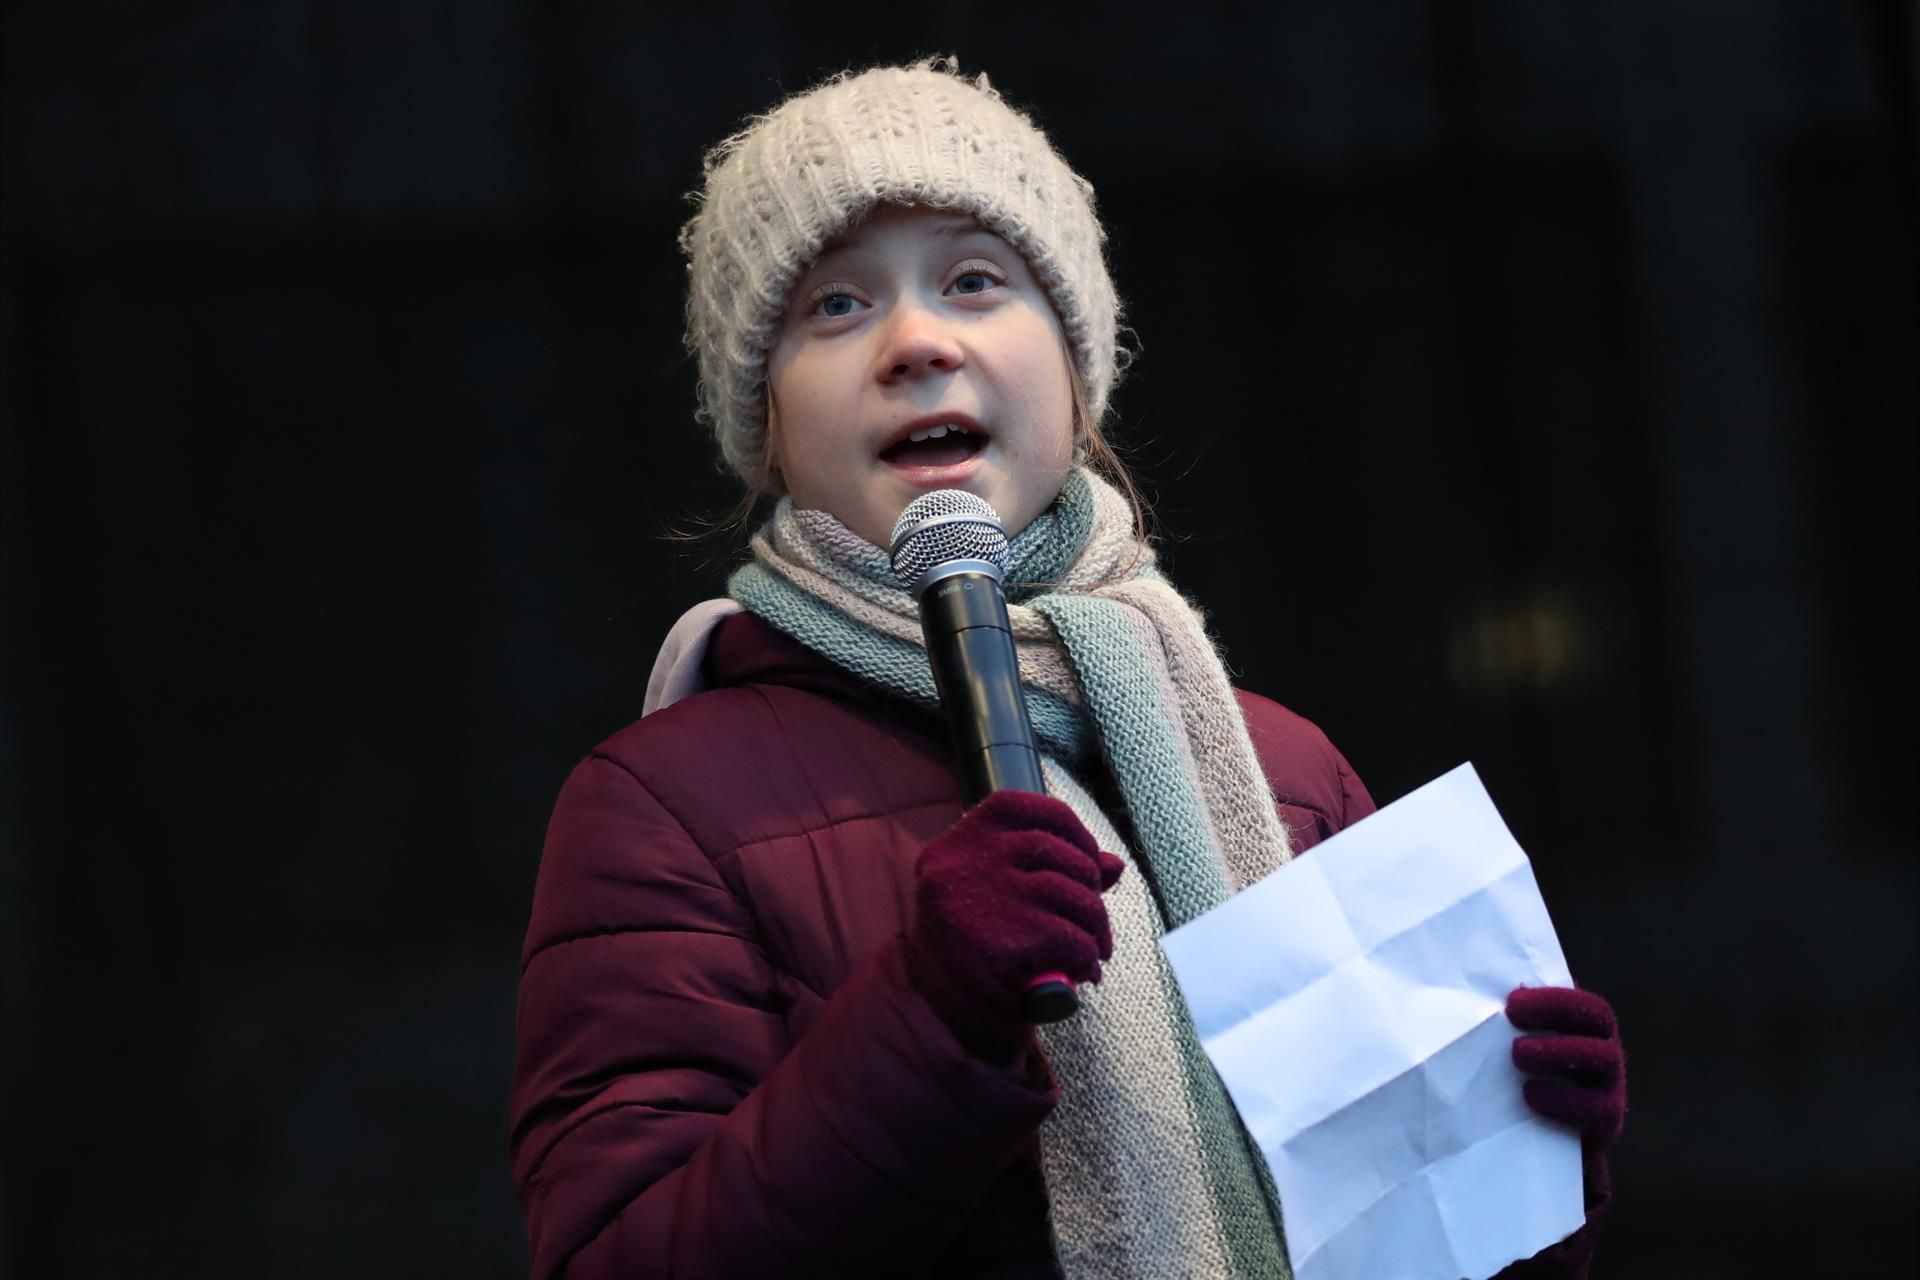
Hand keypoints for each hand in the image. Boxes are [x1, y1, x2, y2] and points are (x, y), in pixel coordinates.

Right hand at [903, 791, 1125, 1063]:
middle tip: (1094, 922)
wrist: (940, 1011)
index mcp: (962, 841)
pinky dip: (1088, 958)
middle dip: (1091, 889)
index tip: (1088, 859)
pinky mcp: (1004, 945)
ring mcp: (985, 901)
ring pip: (1075, 897)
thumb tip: (1114, 865)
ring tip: (1094, 950)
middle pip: (1060, 855)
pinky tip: (1082, 971)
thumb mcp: (1001, 894)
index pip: (1033, 811)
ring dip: (1097, 928)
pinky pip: (1073, 941)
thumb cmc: (976, 943)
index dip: (1074, 832)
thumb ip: (1053, 871)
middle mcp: (968, 862)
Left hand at [1507, 986, 1626, 1153]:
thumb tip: (1487, 995)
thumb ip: (1512, 1024)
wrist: (1536, 1150)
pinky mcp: (1604, 1127)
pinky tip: (1530, 1094)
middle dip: (1557, 1011)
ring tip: (1518, 1054)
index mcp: (1587, 1031)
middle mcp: (1605, 1054)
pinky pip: (1596, 1111)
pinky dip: (1562, 1099)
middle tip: (1512, 1015)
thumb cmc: (1515, 1086)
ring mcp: (1611, 1089)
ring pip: (1604, 1060)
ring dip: (1559, 1051)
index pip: (1585, 1003)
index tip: (1512, 1001)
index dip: (1553, 998)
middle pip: (1600, 1020)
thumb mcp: (1515, 1051)